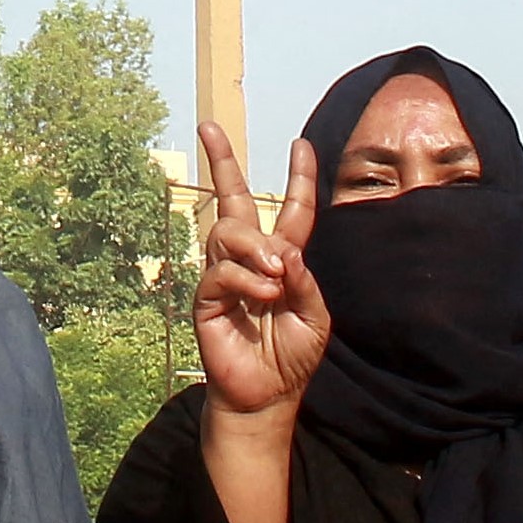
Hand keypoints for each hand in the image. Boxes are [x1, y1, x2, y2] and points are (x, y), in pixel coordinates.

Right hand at [193, 126, 328, 417]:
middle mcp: (250, 259)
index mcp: (282, 260)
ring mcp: (225, 275)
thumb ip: (305, 282)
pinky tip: (264, 295)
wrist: (266, 396)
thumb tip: (285, 251)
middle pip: (234, 200)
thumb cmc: (292, 358)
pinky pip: (220, 271)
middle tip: (209, 126)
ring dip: (254, 246)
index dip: (299, 179)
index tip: (302, 145)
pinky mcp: (206, 298)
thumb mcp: (316, 318)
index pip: (291, 211)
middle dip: (220, 159)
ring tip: (274, 273)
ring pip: (228, 230)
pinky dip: (245, 279)